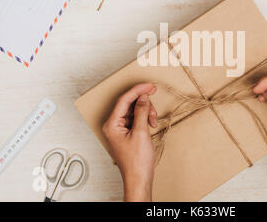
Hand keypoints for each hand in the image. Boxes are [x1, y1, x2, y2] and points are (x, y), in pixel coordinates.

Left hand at [102, 83, 156, 201]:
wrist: (139, 178)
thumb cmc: (137, 162)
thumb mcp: (141, 133)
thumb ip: (141, 112)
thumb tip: (142, 97)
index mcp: (112, 124)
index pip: (124, 100)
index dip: (138, 90)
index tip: (149, 86)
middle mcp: (113, 125)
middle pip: (129, 104)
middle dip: (144, 104)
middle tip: (154, 106)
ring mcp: (120, 129)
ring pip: (134, 110)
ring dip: (146, 112)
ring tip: (153, 122)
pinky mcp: (127, 133)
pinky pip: (136, 118)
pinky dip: (145, 118)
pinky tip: (151, 125)